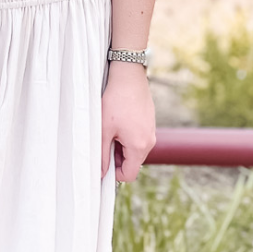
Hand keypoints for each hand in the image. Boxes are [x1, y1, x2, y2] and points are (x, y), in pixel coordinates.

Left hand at [101, 63, 155, 181]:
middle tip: (103, 142)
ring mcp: (151, 132)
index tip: (103, 163)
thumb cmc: (115, 102)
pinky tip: (117, 122)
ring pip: (135, 150)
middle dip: (117, 158)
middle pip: (132, 163)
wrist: (129, 77)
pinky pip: (139, 139)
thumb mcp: (104, 130)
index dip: (114, 174)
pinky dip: (127, 137)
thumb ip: (102, 154)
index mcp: (139, 146)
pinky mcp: (149, 123)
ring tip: (110, 130)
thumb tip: (101, 173)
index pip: (129, 174)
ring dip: (121, 147)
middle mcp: (149, 141)